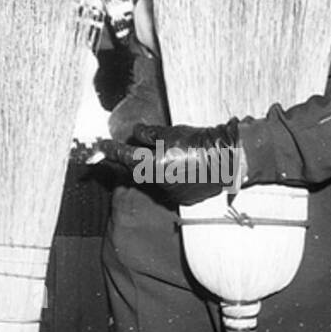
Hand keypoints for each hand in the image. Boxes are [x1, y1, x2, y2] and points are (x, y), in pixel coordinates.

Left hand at [122, 120, 243, 206]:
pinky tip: (180, 166)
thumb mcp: (170, 132)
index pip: (125, 157)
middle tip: (132, 148)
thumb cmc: (199, 142)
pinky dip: (169, 177)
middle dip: (133, 160)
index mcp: (152, 166)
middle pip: (138, 170)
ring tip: (168, 154)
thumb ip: (149, 134)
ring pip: (154, 179)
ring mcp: (172, 193)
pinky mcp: (184, 198)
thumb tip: (135, 133)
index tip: (102, 145)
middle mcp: (159, 184)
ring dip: (154, 169)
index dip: (112, 150)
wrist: (228, 158)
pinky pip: (169, 187)